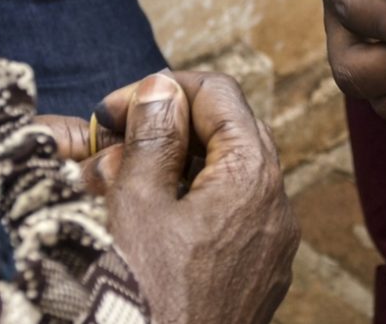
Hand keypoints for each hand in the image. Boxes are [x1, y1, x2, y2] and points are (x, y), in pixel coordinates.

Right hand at [40, 72, 299, 323]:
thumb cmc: (147, 297)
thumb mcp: (136, 205)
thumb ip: (152, 137)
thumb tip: (161, 89)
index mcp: (253, 175)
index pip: (219, 94)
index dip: (162, 90)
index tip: (114, 111)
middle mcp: (276, 204)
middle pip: (227, 131)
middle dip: (166, 129)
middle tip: (110, 144)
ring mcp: (272, 242)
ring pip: (226, 176)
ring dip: (172, 167)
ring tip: (115, 185)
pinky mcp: (259, 271)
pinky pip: (229, 216)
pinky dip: (189, 204)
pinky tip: (144, 220)